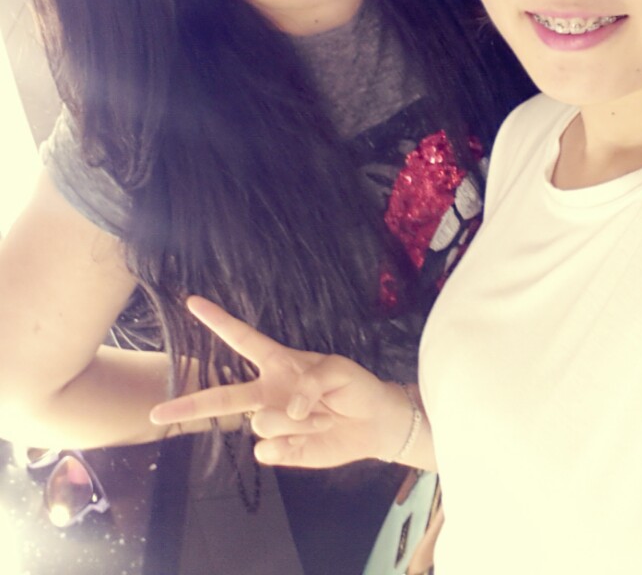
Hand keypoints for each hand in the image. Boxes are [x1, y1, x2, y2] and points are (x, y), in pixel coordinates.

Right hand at [149, 296, 411, 467]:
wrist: (373, 424)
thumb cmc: (353, 386)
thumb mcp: (338, 369)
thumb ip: (310, 381)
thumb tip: (287, 409)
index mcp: (278, 362)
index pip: (243, 338)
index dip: (218, 320)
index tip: (192, 302)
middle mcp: (267, 392)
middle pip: (222, 397)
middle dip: (189, 405)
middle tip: (157, 412)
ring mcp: (271, 423)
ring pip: (263, 423)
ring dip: (299, 420)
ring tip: (321, 416)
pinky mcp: (280, 450)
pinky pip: (272, 449)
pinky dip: (296, 444)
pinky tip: (312, 437)